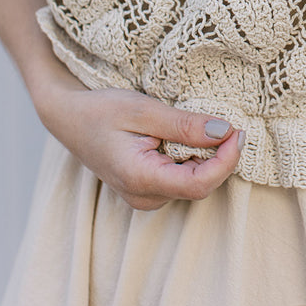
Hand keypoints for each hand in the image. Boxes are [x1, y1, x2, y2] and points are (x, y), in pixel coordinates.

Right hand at [36, 71, 244, 210]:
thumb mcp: (144, 109)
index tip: (238, 132)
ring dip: (208, 157)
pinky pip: (182, 178)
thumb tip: (224, 132)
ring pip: (194, 183)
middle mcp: (143, 197)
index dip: (226, 160)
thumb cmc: (100, 110)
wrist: (68, 118)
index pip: (199, 184)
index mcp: (139, 179)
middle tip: (231, 123)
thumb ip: (184, 124)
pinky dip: (194, 158)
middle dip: (221, 157)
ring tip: (205, 125)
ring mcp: (144, 196)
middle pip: (200, 186)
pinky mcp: (148, 189)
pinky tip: (189, 136)